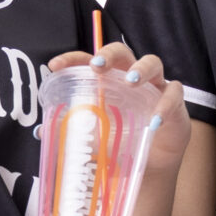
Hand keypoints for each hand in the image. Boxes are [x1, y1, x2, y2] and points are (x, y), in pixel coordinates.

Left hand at [48, 41, 192, 169]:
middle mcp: (130, 75)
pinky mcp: (175, 101)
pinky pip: (173, 95)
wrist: (151, 163)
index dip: (72, 58)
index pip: (89, 60)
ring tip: (130, 81)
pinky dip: (164, 106)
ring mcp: (154, 85)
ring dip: (141, 69)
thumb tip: (41, 130)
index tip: (54, 65)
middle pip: (122, 52)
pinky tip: (154, 122)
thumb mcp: (93, 137)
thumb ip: (72, 130)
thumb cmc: (120, 141)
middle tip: (97, 65)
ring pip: (152, 63)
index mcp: (108, 80)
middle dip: (109, 54)